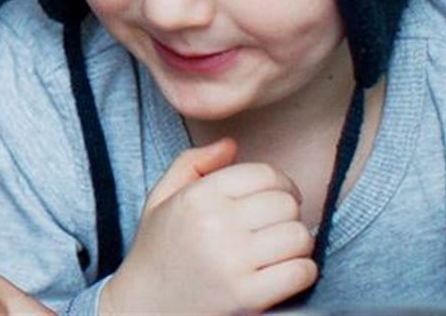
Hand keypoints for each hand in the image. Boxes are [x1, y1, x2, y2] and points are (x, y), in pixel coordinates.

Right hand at [100, 138, 316, 314]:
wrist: (143, 309)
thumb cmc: (157, 253)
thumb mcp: (161, 200)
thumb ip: (192, 164)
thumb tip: (231, 145)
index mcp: (197, 197)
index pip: (264, 174)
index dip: (281, 185)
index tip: (277, 200)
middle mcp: (214, 225)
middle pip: (286, 204)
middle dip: (288, 215)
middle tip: (275, 229)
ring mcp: (231, 262)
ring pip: (299, 236)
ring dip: (297, 245)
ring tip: (278, 252)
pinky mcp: (246, 296)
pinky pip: (301, 271)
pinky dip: (302, 272)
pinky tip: (283, 274)